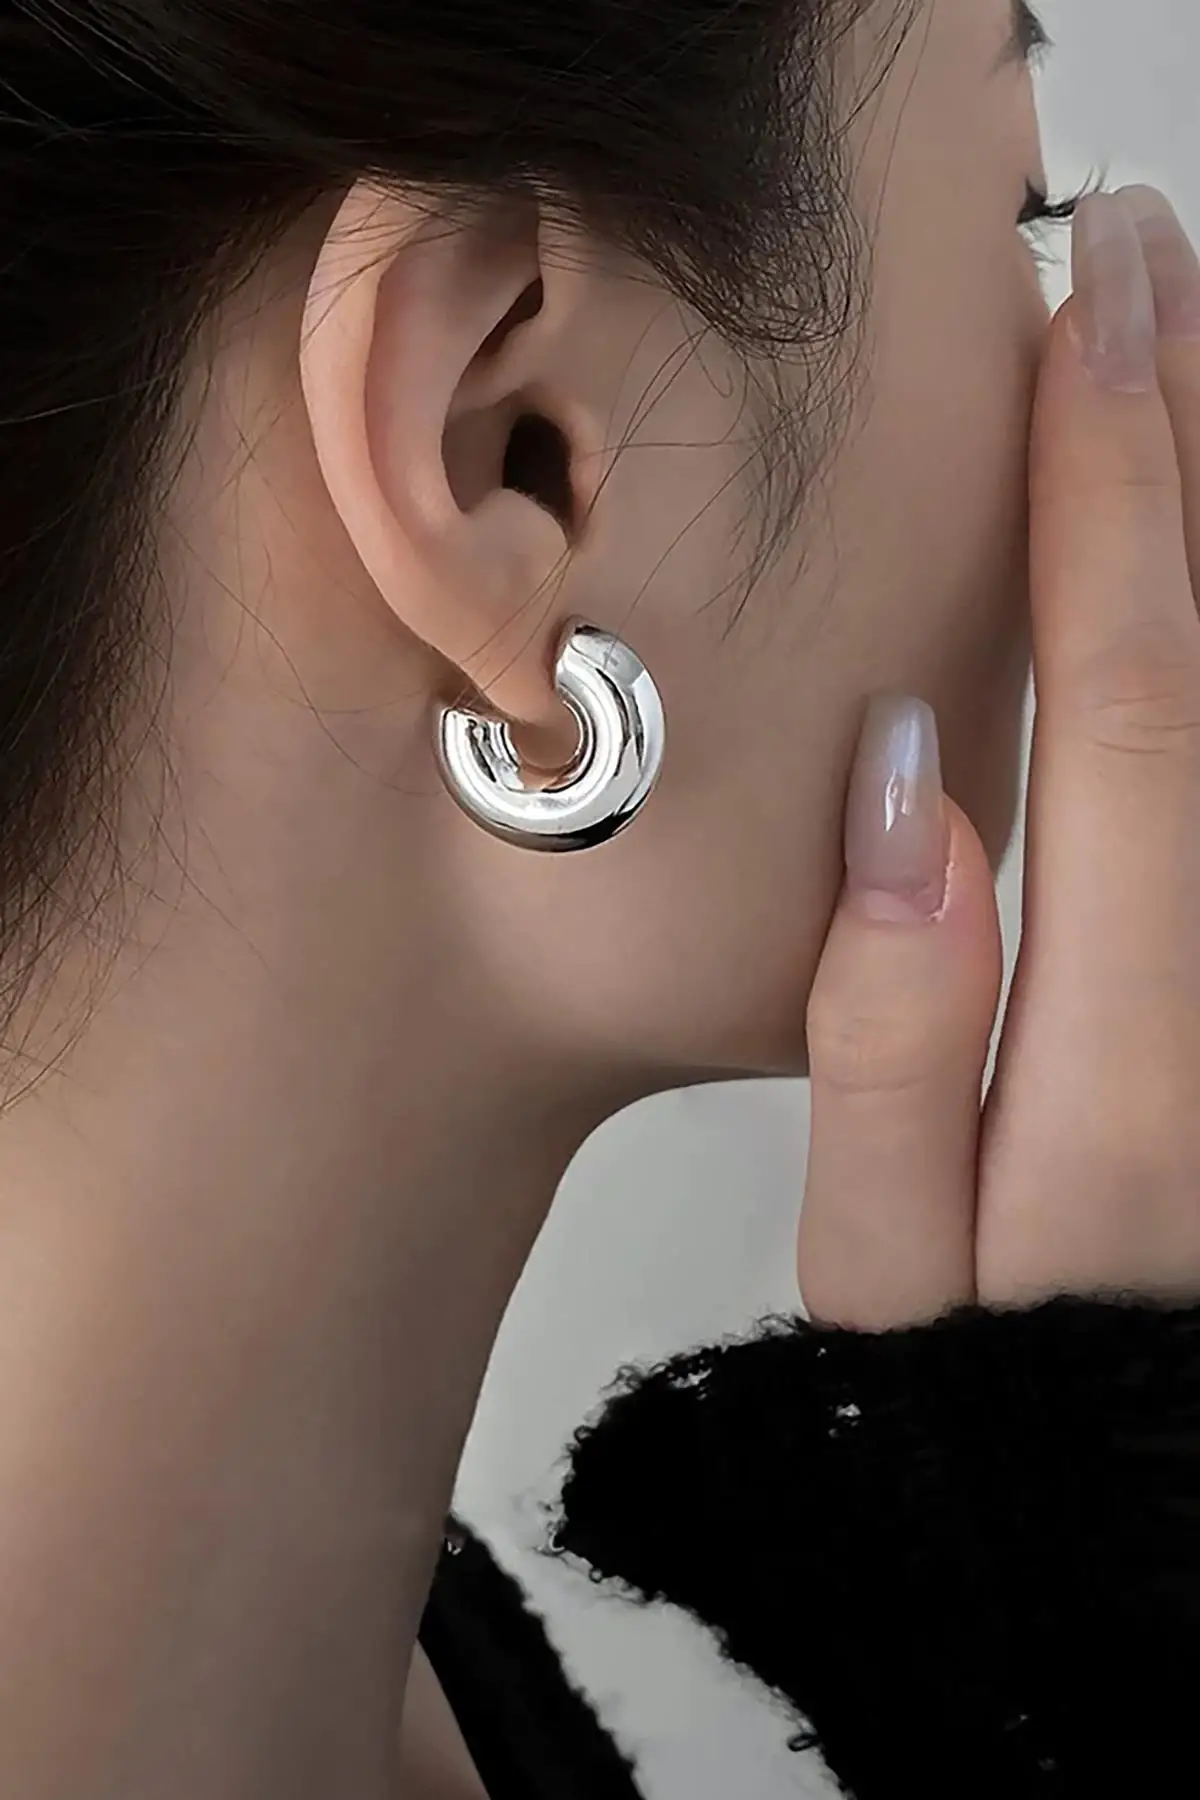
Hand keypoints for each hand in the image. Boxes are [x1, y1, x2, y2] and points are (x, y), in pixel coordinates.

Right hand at [798, 185, 1199, 1327]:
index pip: (1126, 713)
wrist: (1137, 1549)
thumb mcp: (886, 1287)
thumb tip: (907, 805)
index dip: (1106, 498)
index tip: (1086, 315)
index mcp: (1125, 1068)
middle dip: (1189, 451)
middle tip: (1155, 263)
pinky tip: (1187, 592)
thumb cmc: (995, 1423)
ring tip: (1181, 368)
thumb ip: (889, 1052)